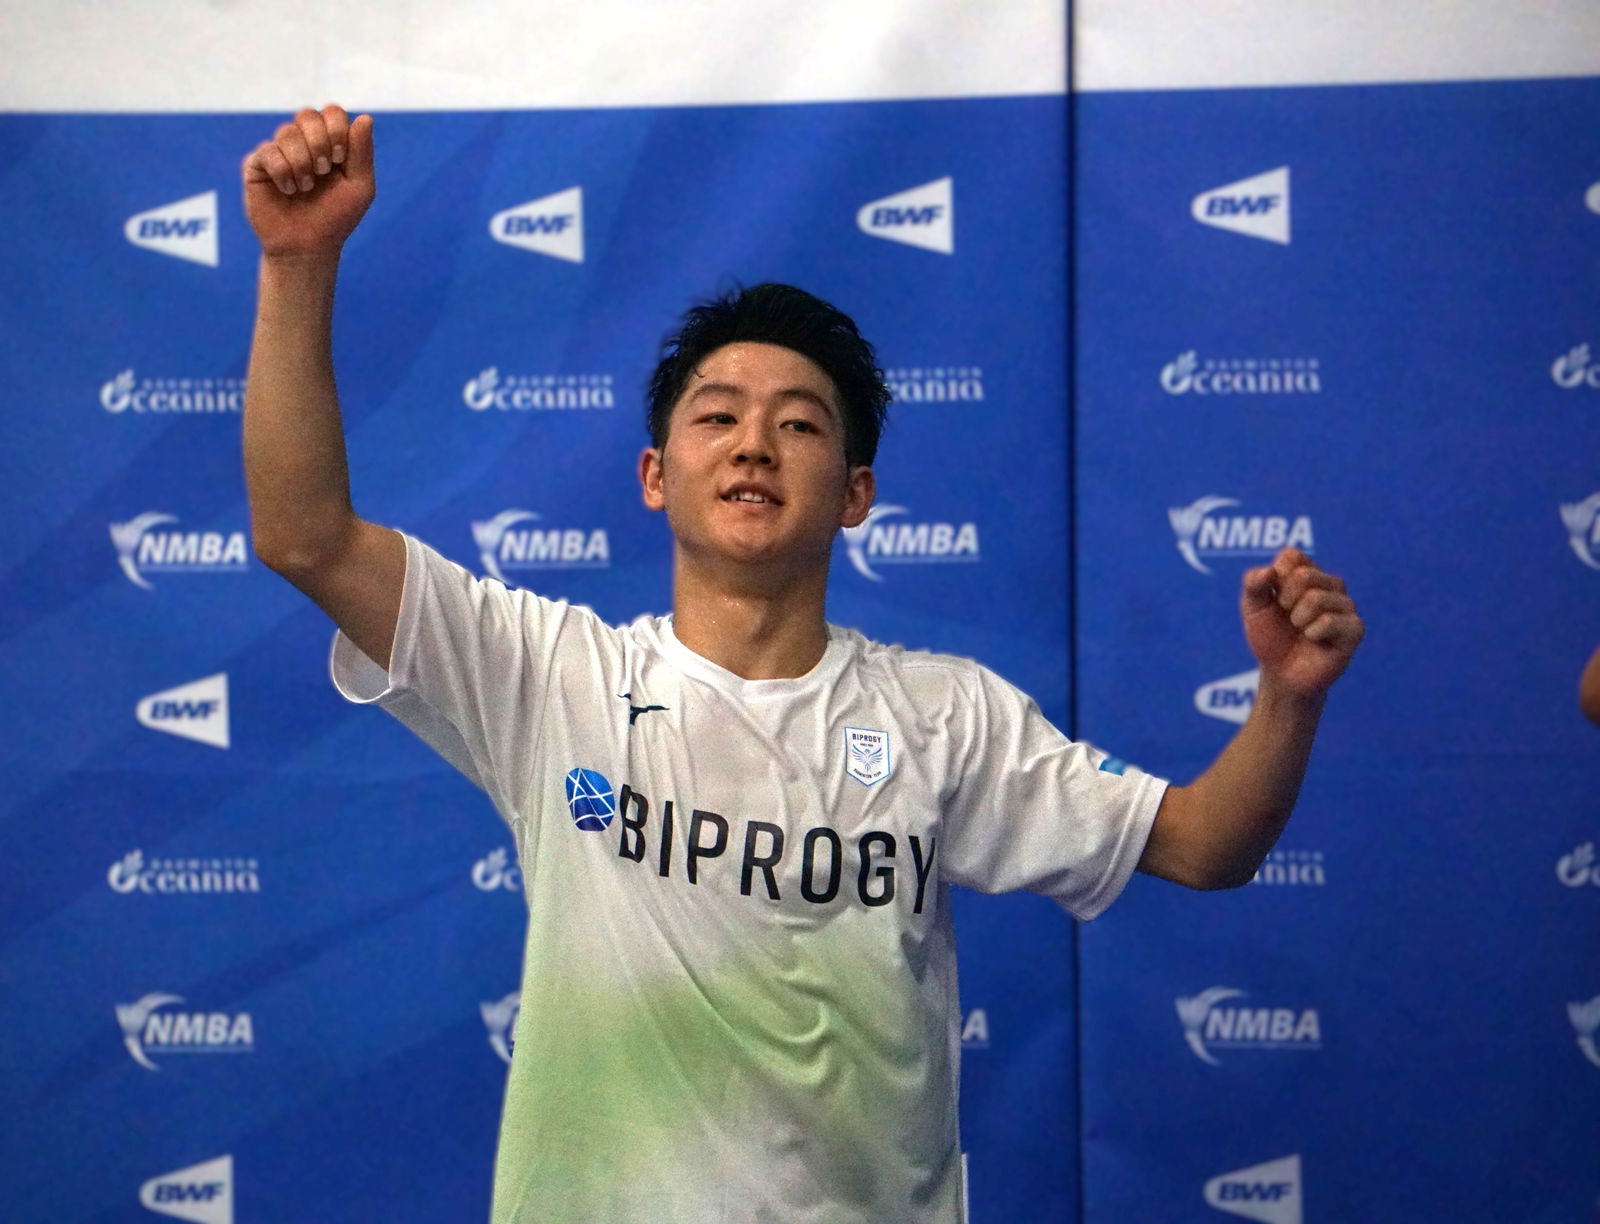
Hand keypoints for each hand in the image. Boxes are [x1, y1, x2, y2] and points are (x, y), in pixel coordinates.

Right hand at [242, 105, 374, 260]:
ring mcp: (279, 151)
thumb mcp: (359, 188)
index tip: (339, 158)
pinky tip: (288, 190)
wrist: (307, 247)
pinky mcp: (257, 164)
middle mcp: (304, 143)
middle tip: (322, 170)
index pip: (332, 112)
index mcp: (330, 144)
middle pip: (308, 115)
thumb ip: (362, 153)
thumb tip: (366, 117)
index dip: (336, 129)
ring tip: (306, 188)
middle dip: (319, 142)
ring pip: (287, 132)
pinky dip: (283, 172)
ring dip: (302, 162)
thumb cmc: (336, 218)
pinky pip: (268, 151)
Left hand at [1240, 548, 1363, 698]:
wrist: (1281, 674)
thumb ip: (1253, 585)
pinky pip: (1330, 621)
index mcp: (1307, 573)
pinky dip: (1312, 633)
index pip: (1292, 556)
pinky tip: (1313, 640)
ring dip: (1298, 619)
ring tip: (1301, 630)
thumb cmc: (1270, 637)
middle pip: (1304, 576)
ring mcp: (1346, 606)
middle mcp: (1330, 585)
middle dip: (1285, 601)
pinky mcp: (1355, 628)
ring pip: (1316, 598)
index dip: (1276, 578)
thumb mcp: (1253, 609)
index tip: (1275, 598)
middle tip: (1288, 618)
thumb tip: (1269, 570)